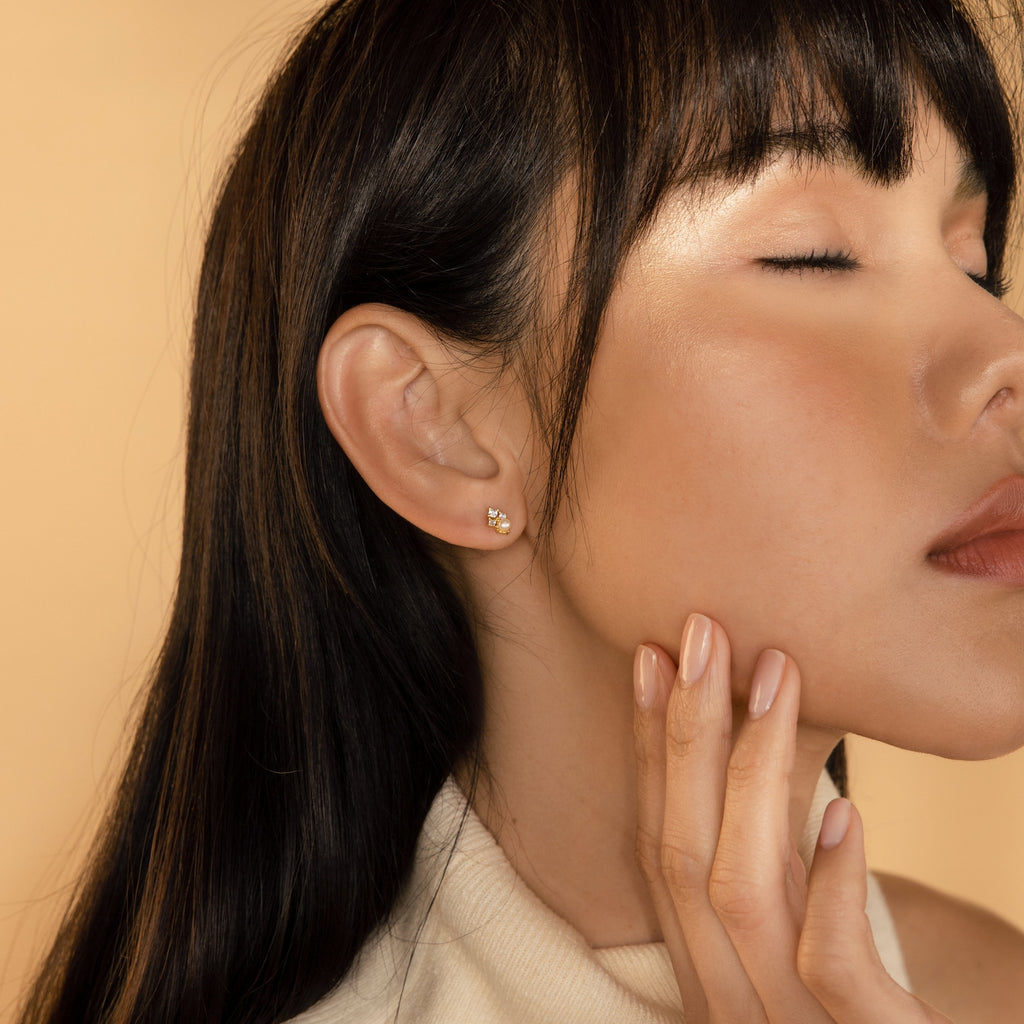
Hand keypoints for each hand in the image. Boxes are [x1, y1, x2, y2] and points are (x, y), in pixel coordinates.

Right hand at [632, 613, 949, 1022]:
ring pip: (739, 891)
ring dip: (750, 772)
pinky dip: (828, 883)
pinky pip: (828, 965)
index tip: (648, 660)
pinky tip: (841, 812)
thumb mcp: (804, 944)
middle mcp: (727, 1003)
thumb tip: (760, 763)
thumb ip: (775, 877)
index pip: (657, 846)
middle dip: (682, 733)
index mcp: (709, 973)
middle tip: (697, 634)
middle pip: (680, 855)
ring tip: (772, 677)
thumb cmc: (865, 1023)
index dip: (645, 749)